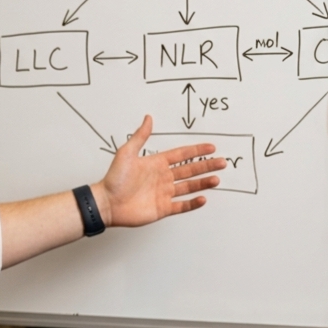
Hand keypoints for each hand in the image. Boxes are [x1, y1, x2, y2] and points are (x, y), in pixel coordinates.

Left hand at [92, 115, 224, 226]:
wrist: (106, 203)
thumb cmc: (114, 179)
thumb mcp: (127, 153)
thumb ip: (140, 136)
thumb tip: (148, 118)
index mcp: (156, 164)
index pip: (181, 155)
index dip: (196, 150)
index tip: (211, 147)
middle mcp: (162, 178)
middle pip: (189, 170)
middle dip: (206, 166)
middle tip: (221, 162)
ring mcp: (163, 194)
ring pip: (188, 187)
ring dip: (202, 183)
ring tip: (216, 179)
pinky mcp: (162, 208)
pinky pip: (181, 206)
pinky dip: (192, 203)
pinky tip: (203, 198)